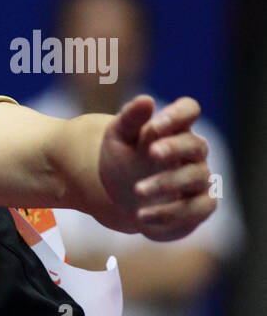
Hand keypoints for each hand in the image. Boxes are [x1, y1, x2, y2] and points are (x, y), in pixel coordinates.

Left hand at [97, 95, 215, 240]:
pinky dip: (169, 213)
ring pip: (196, 178)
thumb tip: (146, 100)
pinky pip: (195, 209)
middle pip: (196, 145)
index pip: (189, 110)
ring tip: (137, 191)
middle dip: (175, 148)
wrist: (120, 199)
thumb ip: (129, 120)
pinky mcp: (199, 207)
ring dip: (166, 183)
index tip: (157, 124)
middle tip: (152, 152)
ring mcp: (199, 180)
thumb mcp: (117, 139)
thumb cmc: (123, 161)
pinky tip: (142, 216)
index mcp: (173, 129)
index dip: (178, 114)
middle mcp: (192, 153)